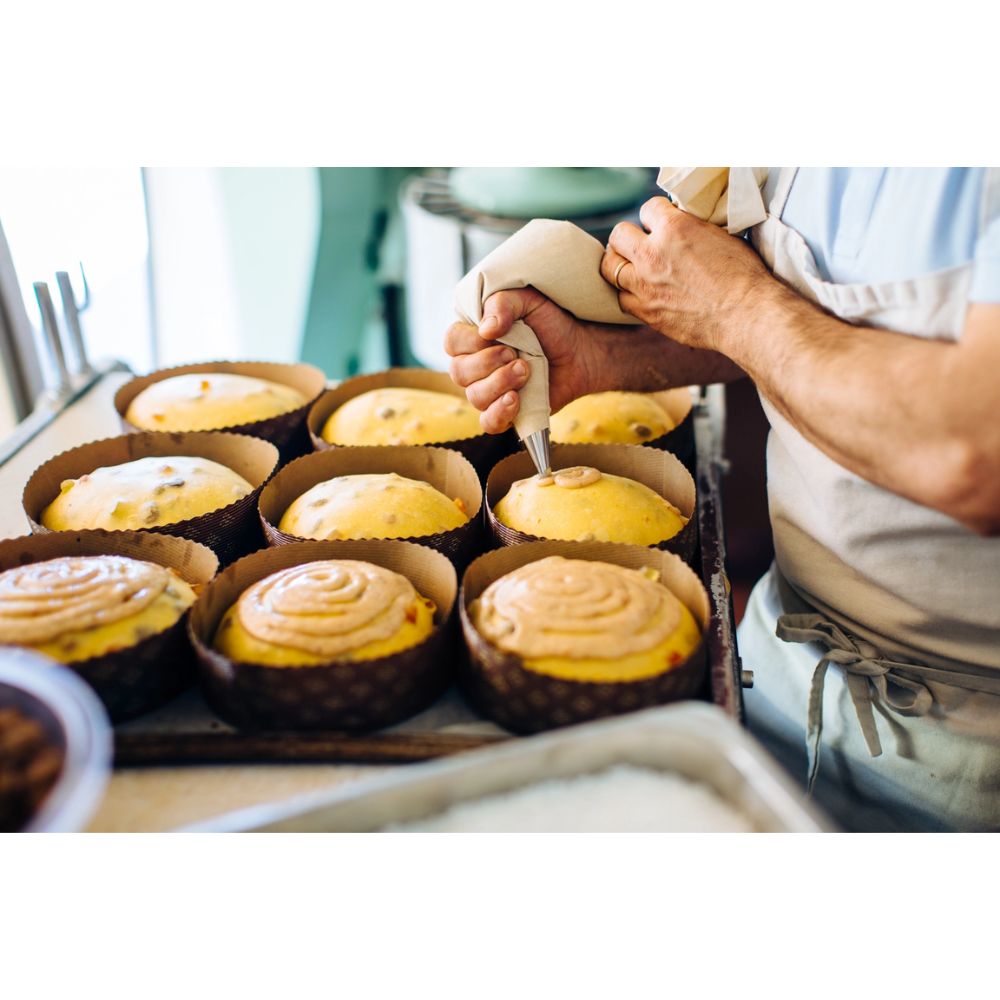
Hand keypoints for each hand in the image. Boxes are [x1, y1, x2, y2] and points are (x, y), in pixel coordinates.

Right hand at [444, 288, 593, 433]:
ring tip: (525, 371)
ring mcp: (490, 390)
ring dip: (499, 384)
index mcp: (474, 336)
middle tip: (515, 355)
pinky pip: (489, 423)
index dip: (470, 341)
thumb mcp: (529, 300)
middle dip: (487, 363)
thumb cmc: (552, 323)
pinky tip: (515, 400)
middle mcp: (476, 366)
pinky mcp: (507, 412)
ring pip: (474, 397)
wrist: (581, 350)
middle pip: (459, 372)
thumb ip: (503, 303)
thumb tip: (486, 329)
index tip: (497, 334)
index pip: (452, 342)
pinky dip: (499, 414)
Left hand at [600, 196, 774, 353]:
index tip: (660, 224)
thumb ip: (691, 228)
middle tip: (637, 244)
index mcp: (674, 228)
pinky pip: (621, 299)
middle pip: (618, 236)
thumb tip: (681, 226)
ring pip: (610, 268)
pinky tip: (638, 292)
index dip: (655, 216)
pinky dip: (627, 294)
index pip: (648, 209)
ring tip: (630, 267)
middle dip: (628, 237)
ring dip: (620, 264)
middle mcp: (652, 254)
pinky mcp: (646, 312)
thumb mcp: (720, 234)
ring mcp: (645, 285)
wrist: (746, 314)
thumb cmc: (743, 275)